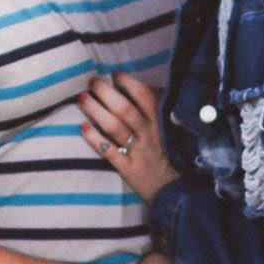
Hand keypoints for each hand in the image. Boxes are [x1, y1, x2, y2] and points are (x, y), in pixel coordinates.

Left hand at [78, 70, 176, 201]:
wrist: (180, 189)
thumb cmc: (176, 153)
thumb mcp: (176, 129)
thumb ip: (164, 109)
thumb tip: (149, 87)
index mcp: (162, 121)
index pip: (144, 97)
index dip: (129, 83)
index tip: (116, 74)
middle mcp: (149, 134)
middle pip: (124, 109)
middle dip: (106, 93)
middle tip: (93, 82)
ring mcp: (138, 151)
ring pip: (114, 127)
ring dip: (96, 110)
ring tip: (82, 98)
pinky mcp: (129, 169)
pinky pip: (110, 152)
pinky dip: (95, 139)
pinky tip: (83, 127)